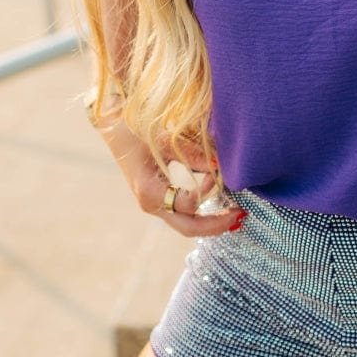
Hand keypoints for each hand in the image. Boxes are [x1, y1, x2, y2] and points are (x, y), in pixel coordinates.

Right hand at [96, 110, 245, 238]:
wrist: (115, 128)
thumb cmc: (138, 130)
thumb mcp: (166, 140)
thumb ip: (193, 155)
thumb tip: (221, 164)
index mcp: (150, 192)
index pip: (188, 203)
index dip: (207, 190)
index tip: (217, 172)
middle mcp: (151, 205)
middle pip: (188, 228)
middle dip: (216, 225)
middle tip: (241, 216)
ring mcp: (154, 205)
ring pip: (186, 225)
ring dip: (211, 222)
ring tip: (235, 216)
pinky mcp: (158, 200)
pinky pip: (182, 214)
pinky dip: (201, 213)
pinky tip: (219, 207)